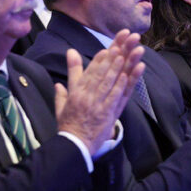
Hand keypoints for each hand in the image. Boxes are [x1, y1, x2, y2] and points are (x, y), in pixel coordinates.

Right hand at [56, 31, 144, 153]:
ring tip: (125, 55)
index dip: (98, 60)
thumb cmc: (69, 125)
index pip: (88, 73)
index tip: (107, 49)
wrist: (74, 145)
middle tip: (119, 45)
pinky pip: (116, 97)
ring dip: (117, 67)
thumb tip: (61, 75)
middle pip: (100, 74)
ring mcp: (98, 104)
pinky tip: (128, 75)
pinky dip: (123, 85)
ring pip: (109, 82)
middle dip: (110, 58)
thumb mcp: (62, 104)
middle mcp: (87, 96)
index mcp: (76, 93)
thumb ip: (64, 87)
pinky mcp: (107, 114)